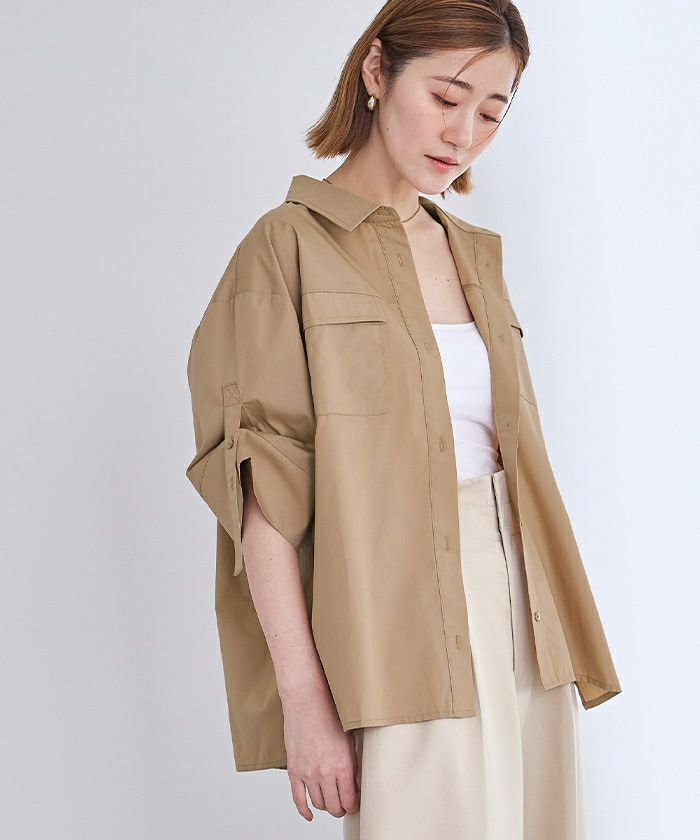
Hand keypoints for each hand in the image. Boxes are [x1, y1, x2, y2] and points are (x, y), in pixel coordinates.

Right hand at [282, 681, 359, 821]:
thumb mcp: (349, 738)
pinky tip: (310, 814)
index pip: (349, 801)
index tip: (355, 802)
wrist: (306, 701)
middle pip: (333, 807)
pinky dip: (304, 810)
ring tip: (330, 801)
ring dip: (325, 806)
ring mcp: (308, 773)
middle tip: (344, 804)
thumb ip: (352, 762)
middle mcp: (325, 773)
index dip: (353, 805)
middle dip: (340, 809)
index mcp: (342, 765)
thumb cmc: (329, 713)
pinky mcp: (294, 770)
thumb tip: (355, 780)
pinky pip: (298, 798)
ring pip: (318, 804)